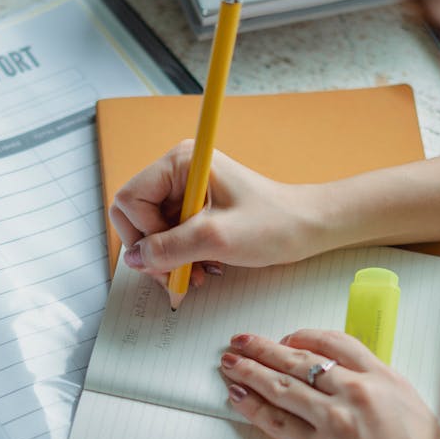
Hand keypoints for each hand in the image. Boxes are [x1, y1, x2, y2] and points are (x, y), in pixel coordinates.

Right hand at [110, 141, 329, 290]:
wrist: (308, 227)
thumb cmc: (274, 223)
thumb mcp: (216, 239)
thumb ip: (169, 248)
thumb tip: (134, 258)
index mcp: (180, 162)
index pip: (131, 199)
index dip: (143, 233)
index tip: (170, 254)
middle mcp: (179, 171)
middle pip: (138, 217)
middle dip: (154, 251)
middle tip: (177, 276)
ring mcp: (186, 190)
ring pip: (153, 232)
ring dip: (169, 259)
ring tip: (195, 275)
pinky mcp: (195, 209)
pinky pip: (171, 237)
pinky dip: (181, 257)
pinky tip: (201, 267)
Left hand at [218, 329, 439, 438]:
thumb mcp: (417, 414)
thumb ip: (386, 395)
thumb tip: (359, 387)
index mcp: (387, 380)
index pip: (337, 343)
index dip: (305, 337)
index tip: (288, 339)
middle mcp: (358, 393)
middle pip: (300, 360)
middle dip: (265, 348)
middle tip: (243, 342)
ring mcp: (336, 421)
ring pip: (282, 386)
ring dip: (250, 372)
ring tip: (230, 364)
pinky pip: (277, 423)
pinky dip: (254, 409)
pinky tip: (239, 398)